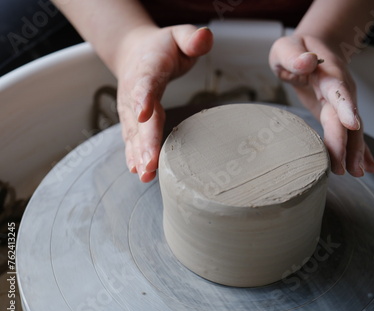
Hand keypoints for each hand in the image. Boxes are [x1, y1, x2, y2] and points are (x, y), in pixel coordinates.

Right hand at [115, 24, 212, 181]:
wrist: (134, 52)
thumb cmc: (162, 47)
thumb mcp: (179, 35)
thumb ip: (192, 38)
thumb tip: (205, 37)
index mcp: (148, 70)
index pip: (145, 84)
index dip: (143, 98)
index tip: (143, 114)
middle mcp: (134, 92)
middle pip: (139, 119)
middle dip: (145, 142)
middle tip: (150, 164)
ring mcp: (130, 108)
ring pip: (133, 133)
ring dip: (138, 154)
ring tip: (145, 174)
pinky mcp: (130, 120)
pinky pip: (131, 138)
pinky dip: (133, 154)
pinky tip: (137, 170)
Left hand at [269, 35, 373, 175]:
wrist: (313, 48)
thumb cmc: (296, 50)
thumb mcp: (286, 47)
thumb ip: (293, 55)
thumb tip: (306, 61)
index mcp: (328, 73)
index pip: (338, 90)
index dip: (346, 107)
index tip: (352, 125)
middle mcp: (340, 90)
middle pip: (346, 119)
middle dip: (348, 144)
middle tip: (346, 168)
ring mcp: (342, 103)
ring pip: (352, 130)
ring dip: (356, 152)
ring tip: (357, 173)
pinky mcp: (339, 114)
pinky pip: (351, 134)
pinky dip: (360, 151)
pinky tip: (368, 168)